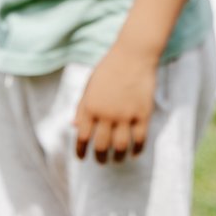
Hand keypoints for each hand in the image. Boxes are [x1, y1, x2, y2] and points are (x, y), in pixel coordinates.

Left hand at [74, 47, 156, 163]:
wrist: (133, 54)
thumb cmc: (109, 69)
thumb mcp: (89, 85)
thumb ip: (81, 107)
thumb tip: (73, 127)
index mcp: (90, 106)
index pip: (82, 136)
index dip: (80, 150)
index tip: (82, 158)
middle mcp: (106, 113)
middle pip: (101, 145)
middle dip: (100, 158)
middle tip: (101, 161)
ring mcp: (125, 114)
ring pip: (120, 146)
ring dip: (118, 157)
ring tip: (117, 159)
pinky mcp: (143, 114)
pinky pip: (139, 139)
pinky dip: (136, 150)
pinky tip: (134, 153)